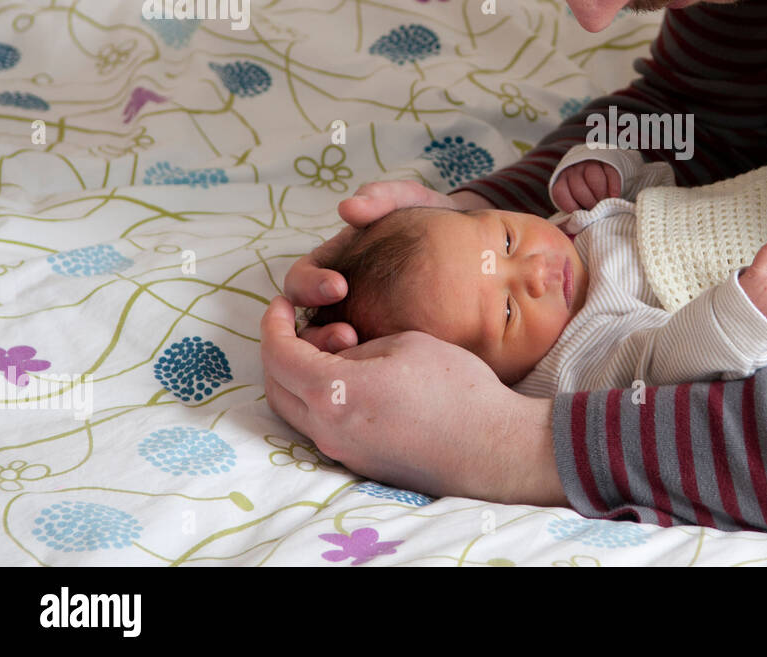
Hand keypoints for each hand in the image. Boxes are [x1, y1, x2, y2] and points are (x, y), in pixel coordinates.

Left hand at [261, 296, 565, 503]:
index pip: (278, 356)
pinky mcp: (362, 464)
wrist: (493, 448)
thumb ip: (356, 348)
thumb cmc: (455, 388)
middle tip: (310, 325)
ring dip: (305, 377)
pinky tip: (359, 380)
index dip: (273, 324)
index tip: (282, 303)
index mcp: (333, 393)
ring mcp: (343, 453)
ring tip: (348, 351)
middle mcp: (327, 430)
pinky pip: (324, 427)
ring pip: (297, 410)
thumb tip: (338, 357)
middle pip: (276, 388)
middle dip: (282, 351)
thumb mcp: (404, 345)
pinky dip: (324, 398)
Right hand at [284, 181, 492, 349]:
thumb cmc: (432, 219)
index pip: (299, 284)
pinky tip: (395, 365)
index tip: (338, 286)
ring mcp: (361, 326)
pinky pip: (369, 363)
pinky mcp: (387, 346)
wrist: (477, 247)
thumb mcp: (410, 201)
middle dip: (320, 333)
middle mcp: (338, 302)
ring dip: (338, 357)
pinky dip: (372, 367)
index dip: (309, 287)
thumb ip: (381, 197)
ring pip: (332, 353)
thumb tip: (347, 208)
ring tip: (366, 352)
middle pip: (308, 327)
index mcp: (330, 267)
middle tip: (348, 335)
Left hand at [551, 159, 620, 211]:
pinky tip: (615, 196)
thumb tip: (575, 226)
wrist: (594, 169)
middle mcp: (574, 170)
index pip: (561, 193)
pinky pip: (610, 174)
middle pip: (579, 189)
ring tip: (606, 206)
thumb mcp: (574, 199)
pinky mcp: (607, 162)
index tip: (581, 216)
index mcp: (562, 180)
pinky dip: (614, 187)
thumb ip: (573, 210)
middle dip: (589, 204)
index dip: (571, 207)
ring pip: (594, 180)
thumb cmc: (583, 192)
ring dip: (601, 196)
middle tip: (597, 213)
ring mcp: (590, 164)